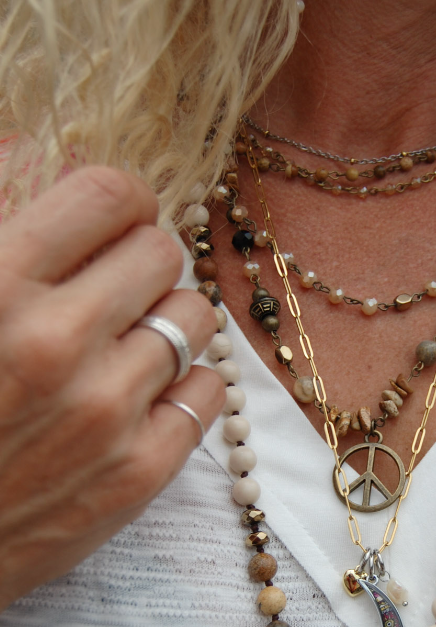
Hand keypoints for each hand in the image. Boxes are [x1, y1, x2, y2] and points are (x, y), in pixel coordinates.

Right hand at [0, 166, 225, 609]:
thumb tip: (35, 152)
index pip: (107, 195)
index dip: (117, 197)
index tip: (113, 215)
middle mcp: (58, 343)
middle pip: (161, 251)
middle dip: (140, 257)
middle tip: (117, 281)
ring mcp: (107, 413)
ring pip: (194, 317)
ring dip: (166, 318)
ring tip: (128, 339)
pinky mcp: (138, 474)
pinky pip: (210, 391)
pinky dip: (187, 381)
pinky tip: (150, 389)